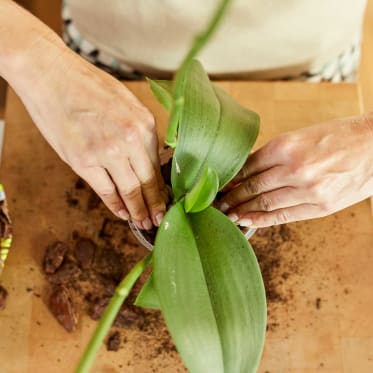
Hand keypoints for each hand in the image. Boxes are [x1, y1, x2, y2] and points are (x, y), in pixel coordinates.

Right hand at [3, 37, 166, 229]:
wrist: (50, 74)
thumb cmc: (87, 86)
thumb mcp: (126, 103)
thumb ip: (139, 131)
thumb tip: (147, 158)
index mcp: (144, 124)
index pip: (158, 165)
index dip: (161, 187)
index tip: (165, 200)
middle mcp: (130, 140)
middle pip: (147, 182)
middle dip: (154, 205)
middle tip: (158, 220)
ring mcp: (107, 152)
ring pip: (130, 191)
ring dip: (137, 210)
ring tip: (143, 222)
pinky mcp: (83, 161)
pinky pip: (106, 191)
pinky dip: (115, 205)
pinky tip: (122, 213)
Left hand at [218, 115, 372, 226]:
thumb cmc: (338, 136)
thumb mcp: (302, 136)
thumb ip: (274, 154)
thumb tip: (248, 169)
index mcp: (287, 146)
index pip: (248, 166)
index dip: (231, 177)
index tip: (220, 184)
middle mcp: (295, 169)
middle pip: (253, 187)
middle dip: (231, 196)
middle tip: (216, 203)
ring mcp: (308, 190)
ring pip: (265, 204)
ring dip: (243, 210)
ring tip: (227, 214)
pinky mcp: (321, 206)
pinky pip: (284, 216)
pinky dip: (262, 220)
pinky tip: (247, 221)